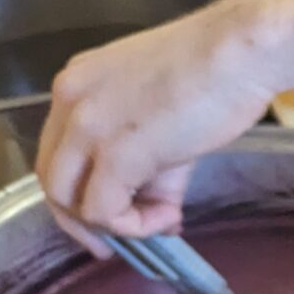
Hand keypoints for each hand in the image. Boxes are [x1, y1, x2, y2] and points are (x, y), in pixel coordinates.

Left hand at [37, 3, 280, 235]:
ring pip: (70, 200)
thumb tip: (160, 206)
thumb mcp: (166, 111)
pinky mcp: (117, 154)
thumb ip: (151, 158)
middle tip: (117, 241)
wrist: (241, 52)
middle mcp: (70, 102)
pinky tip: (170, 217)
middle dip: (83, 219)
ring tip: (161, 221)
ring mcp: (88, 128)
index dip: (82, 188)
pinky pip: (105, 211)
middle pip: (52, 178)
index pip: (58, 149)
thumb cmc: (218, 70)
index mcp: (77, 84)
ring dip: (113, 225)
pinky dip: (135, 226)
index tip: (114, 209)